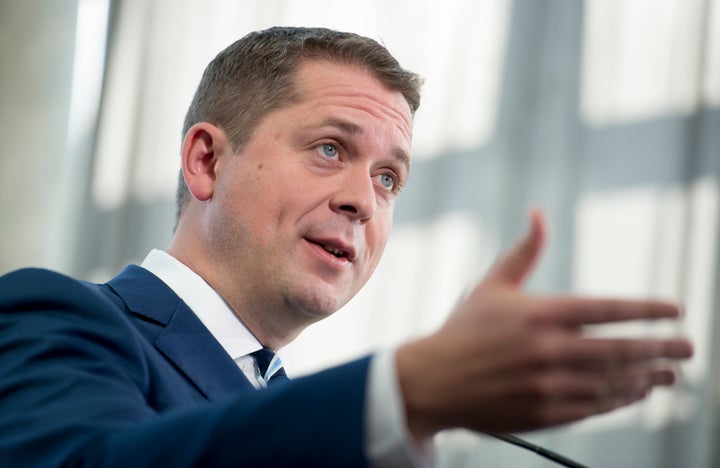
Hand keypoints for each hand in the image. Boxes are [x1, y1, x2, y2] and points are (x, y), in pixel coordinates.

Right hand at [396, 209, 693, 439]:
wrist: (433, 381)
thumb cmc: (464, 330)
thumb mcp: (492, 286)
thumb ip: (524, 252)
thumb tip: (539, 212)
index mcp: (538, 313)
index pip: (607, 309)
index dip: (647, 310)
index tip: (676, 310)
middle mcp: (548, 350)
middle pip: (620, 349)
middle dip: (660, 347)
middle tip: (688, 347)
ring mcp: (547, 385)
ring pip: (612, 382)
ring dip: (645, 377)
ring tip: (668, 373)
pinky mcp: (543, 413)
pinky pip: (593, 407)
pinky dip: (619, 399)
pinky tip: (634, 392)